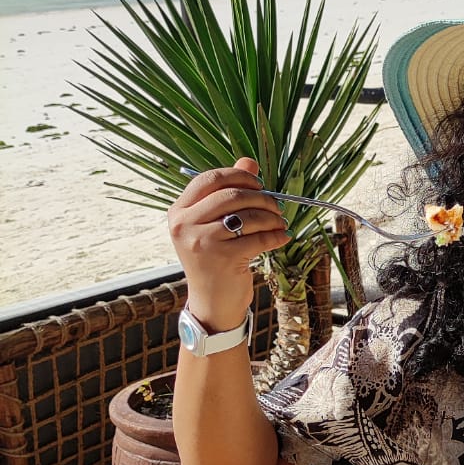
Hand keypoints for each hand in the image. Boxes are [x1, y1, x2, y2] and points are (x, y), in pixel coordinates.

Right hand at [167, 159, 289, 330]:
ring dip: (272, 218)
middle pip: (232, 195)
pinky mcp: (222, 259)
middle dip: (261, 198)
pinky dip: (276, 236)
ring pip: (247, 216)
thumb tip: (249, 161)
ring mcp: (202, 242)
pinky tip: (283, 237)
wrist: (212, 303)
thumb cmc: (215, 260)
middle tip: (277, 208)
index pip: (209, 179)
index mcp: (179, 212)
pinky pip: (258, 238)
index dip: (238, 176)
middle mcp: (185, 225)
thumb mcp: (215, 225)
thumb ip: (229, 192)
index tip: (258, 183)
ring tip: (281, 224)